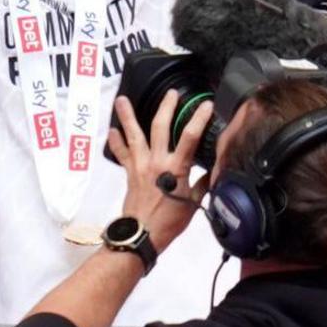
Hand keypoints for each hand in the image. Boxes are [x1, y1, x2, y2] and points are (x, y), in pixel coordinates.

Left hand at [106, 91, 207, 246]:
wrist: (143, 233)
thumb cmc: (170, 221)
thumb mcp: (193, 203)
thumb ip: (203, 184)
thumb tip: (214, 171)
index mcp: (176, 168)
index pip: (190, 137)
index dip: (199, 118)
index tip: (206, 105)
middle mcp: (156, 161)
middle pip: (160, 127)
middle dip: (166, 107)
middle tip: (170, 93)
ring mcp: (140, 165)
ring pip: (133, 135)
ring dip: (127, 116)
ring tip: (121, 100)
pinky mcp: (129, 172)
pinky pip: (121, 153)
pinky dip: (116, 142)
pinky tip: (112, 130)